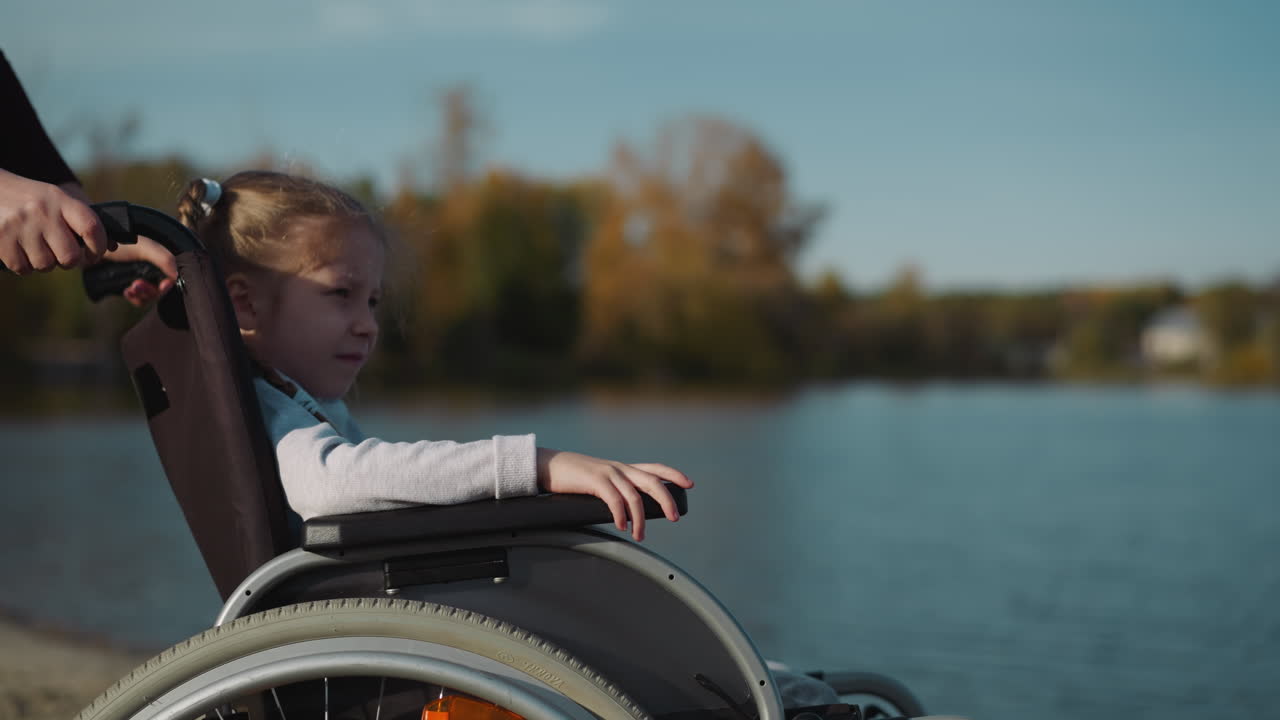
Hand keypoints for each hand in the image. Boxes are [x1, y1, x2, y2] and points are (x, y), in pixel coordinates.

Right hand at [0, 171, 111, 272]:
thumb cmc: (30, 199)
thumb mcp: (56, 199)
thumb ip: (83, 220)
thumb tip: (114, 246)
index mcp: (60, 200)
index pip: (92, 228)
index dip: (99, 247)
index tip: (95, 254)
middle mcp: (42, 213)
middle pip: (70, 257)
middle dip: (69, 261)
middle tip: (61, 253)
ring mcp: (20, 226)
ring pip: (46, 265)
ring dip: (44, 262)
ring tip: (36, 246)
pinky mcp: (2, 239)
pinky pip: (23, 269)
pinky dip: (24, 265)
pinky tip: (20, 249)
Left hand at [100, 235, 178, 305]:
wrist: (88, 247)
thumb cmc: (117, 241)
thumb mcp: (144, 248)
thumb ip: (164, 259)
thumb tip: (178, 276)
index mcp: (159, 257)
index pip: (172, 275)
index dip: (169, 283)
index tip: (163, 286)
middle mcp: (152, 267)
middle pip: (161, 288)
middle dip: (151, 290)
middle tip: (137, 285)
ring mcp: (139, 277)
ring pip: (150, 295)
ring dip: (142, 295)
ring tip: (129, 289)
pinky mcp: (127, 284)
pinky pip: (138, 298)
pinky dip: (134, 297)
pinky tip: (126, 292)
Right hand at [536, 448, 693, 540]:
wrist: (550, 466)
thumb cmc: (574, 479)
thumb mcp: (600, 483)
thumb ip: (615, 492)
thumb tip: (628, 515)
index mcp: (624, 469)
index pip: (655, 468)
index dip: (674, 474)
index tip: (690, 485)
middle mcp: (620, 469)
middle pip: (652, 481)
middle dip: (667, 499)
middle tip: (675, 518)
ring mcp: (608, 473)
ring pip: (635, 495)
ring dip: (640, 519)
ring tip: (639, 535)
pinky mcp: (595, 480)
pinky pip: (614, 499)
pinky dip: (621, 515)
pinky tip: (621, 526)